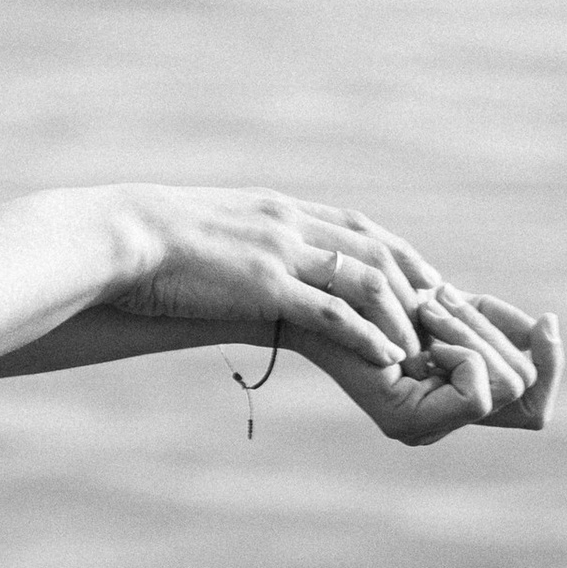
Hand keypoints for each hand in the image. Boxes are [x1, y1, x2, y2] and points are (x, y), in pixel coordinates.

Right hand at [105, 185, 553, 432]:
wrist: (119, 235)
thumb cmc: (152, 241)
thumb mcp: (213, 229)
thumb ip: (246, 238)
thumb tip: (253, 258)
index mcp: (280, 209)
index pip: (360, 229)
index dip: (401, 258)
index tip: (427, 285)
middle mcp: (291, 223)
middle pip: (379, 249)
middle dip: (418, 285)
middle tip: (447, 321)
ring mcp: (281, 251)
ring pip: (367, 278)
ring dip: (402, 316)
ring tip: (424, 351)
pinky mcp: (265, 284)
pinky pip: (332, 310)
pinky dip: (367, 333)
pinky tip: (389, 359)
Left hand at [309, 290, 561, 444]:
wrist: (321, 289)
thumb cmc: (382, 293)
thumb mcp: (457, 308)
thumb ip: (500, 326)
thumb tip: (548, 327)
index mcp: (453, 401)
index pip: (534, 408)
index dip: (551, 365)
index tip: (546, 321)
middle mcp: (441, 425)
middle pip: (523, 386)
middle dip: (492, 331)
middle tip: (440, 302)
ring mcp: (423, 431)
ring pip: (506, 383)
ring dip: (473, 332)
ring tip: (428, 309)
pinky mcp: (406, 424)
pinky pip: (479, 393)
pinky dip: (462, 351)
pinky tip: (423, 333)